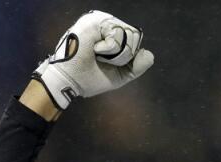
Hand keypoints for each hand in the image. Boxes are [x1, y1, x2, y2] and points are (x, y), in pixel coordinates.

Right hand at [32, 10, 153, 109]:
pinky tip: (96, 49)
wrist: (72, 81)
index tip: (111, 63)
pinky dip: (110, 47)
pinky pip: (118, 33)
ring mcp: (100, 22)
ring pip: (128, 34)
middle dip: (124, 55)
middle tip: (103, 59)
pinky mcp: (94, 21)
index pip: (135, 41)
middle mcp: (107, 27)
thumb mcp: (121, 74)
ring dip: (117, 52)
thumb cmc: (91, 77)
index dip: (129, 56)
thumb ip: (137, 66)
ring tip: (98, 54)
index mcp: (113, 37)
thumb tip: (149, 53)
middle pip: (135, 36)